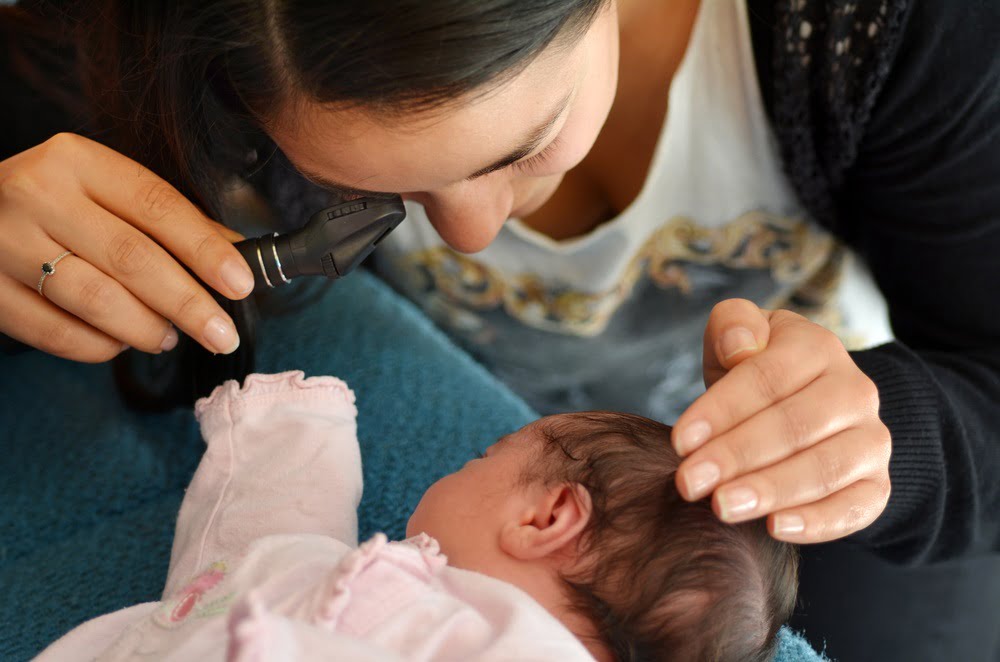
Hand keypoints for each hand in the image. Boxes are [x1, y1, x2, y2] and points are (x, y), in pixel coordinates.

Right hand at [0, 133, 252, 361]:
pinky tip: (121, 344)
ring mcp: (4, 242)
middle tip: (223, 335)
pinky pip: (55, 332)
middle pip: (132, 258)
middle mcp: (38, 195)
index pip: (157, 206)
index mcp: (77, 161)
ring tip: (169, 338)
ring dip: (145, 328)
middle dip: (188, 304)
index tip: (242, 284)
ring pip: (95, 299)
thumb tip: (235, 256)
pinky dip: (99, 346)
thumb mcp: (105, 189)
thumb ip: (166, 218)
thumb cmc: (55, 203)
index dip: (206, 249)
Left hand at [672, 299, 891, 542]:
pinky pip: (855, 508)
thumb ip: (732, 324)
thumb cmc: (755, 373)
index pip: (767, 378)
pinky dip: (818, 522)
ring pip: (825, 468)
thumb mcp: (739, 337)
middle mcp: (854, 391)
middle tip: (689, 482)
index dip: (721, 410)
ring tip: (723, 507)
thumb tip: (739, 347)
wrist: (804, 407)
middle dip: (737, 456)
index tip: (680, 442)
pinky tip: (775, 528)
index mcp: (817, 347)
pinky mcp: (875, 484)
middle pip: (795, 425)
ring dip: (770, 490)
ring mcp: (871, 440)